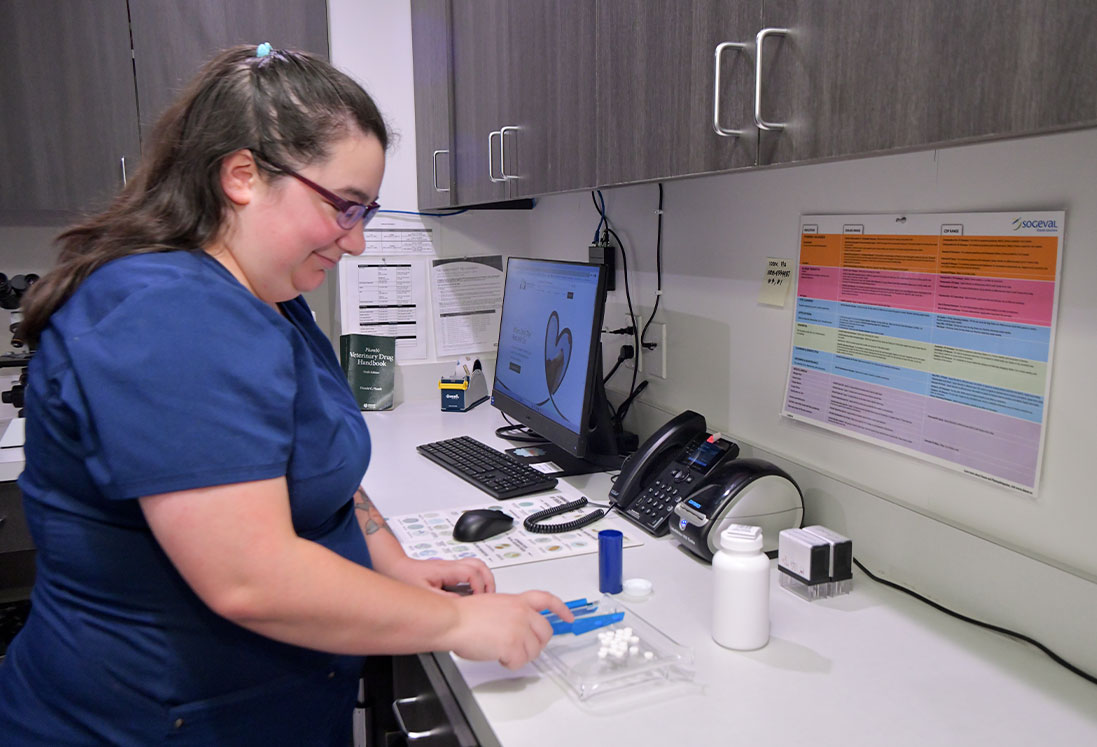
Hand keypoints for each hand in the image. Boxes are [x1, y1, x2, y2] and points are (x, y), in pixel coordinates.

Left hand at [384, 556, 494, 594]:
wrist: (396, 568)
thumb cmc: (405, 578)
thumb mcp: (423, 593)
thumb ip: (443, 600)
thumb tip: (461, 606)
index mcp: (445, 569)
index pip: (472, 572)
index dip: (479, 587)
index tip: (479, 600)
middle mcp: (450, 565)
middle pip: (480, 565)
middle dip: (488, 581)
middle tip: (489, 597)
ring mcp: (451, 566)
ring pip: (477, 565)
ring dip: (484, 579)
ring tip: (484, 595)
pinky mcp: (450, 570)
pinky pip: (470, 570)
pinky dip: (477, 579)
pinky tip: (473, 593)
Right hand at [444, 591, 574, 669]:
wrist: (452, 620)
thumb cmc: (463, 615)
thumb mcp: (492, 603)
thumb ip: (509, 611)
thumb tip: (516, 627)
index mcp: (516, 600)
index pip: (547, 600)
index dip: (561, 608)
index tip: (568, 616)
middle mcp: (521, 612)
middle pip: (545, 632)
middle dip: (536, 643)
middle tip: (522, 648)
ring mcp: (519, 628)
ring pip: (534, 651)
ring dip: (520, 655)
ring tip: (502, 651)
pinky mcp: (513, 645)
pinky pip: (519, 662)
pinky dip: (509, 663)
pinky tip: (497, 656)